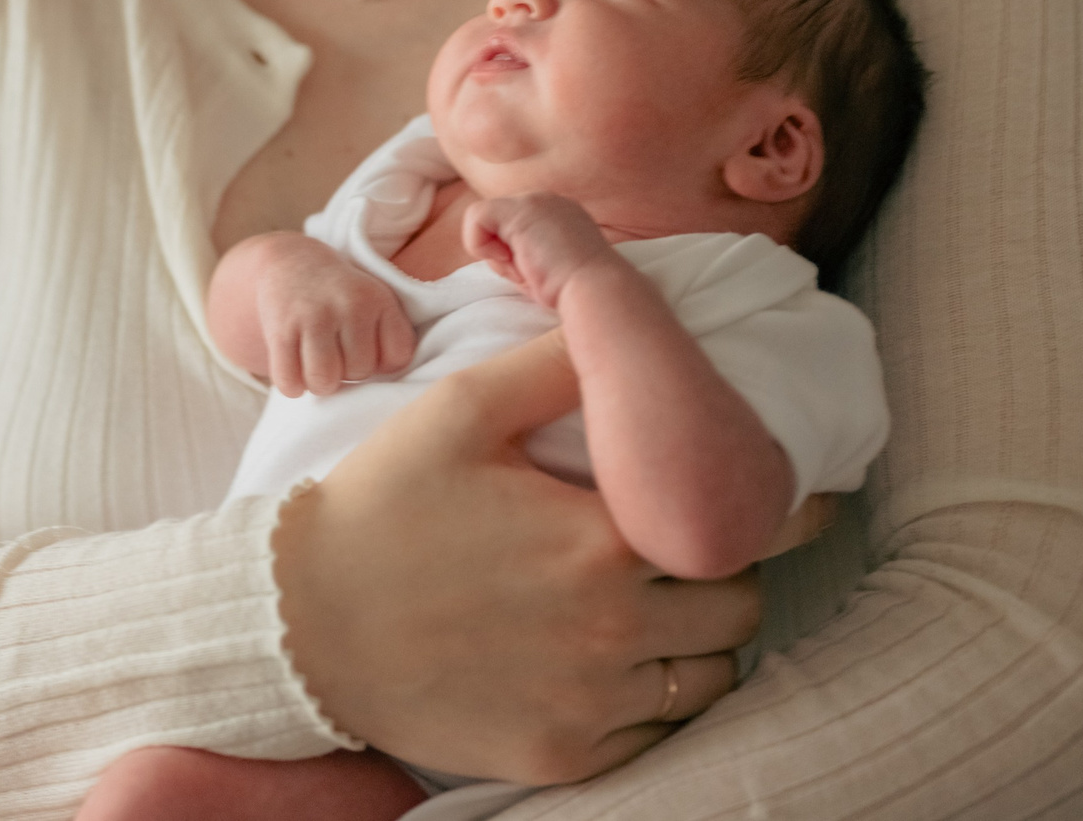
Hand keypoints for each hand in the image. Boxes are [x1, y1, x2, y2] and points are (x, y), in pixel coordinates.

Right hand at [248, 234, 414, 396]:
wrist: (289, 262)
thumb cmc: (338, 296)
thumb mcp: (372, 300)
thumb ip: (387, 338)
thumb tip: (377, 390)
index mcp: (378, 299)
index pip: (397, 358)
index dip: (381, 362)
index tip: (367, 349)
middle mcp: (349, 305)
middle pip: (360, 372)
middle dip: (348, 372)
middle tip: (337, 354)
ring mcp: (313, 317)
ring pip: (324, 381)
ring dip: (320, 383)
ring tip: (317, 366)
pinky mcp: (281, 329)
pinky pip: (290, 381)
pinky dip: (292, 385)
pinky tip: (294, 368)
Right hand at [272, 334, 763, 785]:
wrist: (302, 623)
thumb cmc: (381, 503)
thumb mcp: (458, 409)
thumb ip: (553, 365)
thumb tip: (625, 327)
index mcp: (600, 540)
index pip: (744, 530)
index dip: (770, 511)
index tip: (779, 500)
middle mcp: (611, 630)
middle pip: (738, 607)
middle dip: (720, 571)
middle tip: (680, 546)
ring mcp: (588, 703)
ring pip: (709, 676)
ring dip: (696, 638)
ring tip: (651, 601)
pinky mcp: (562, 756)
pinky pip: (656, 731)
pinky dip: (650, 697)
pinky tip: (607, 657)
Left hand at [463, 192, 617, 307]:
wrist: (595, 289)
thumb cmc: (574, 291)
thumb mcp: (548, 265)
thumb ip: (525, 252)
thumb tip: (496, 252)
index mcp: (559, 214)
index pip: (513, 228)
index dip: (514, 256)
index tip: (538, 273)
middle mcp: (548, 201)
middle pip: (497, 224)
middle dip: (504, 255)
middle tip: (531, 272)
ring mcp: (536, 201)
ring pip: (484, 220)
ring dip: (496, 254)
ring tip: (526, 268)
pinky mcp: (520, 209)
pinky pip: (475, 217)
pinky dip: (481, 245)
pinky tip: (511, 259)